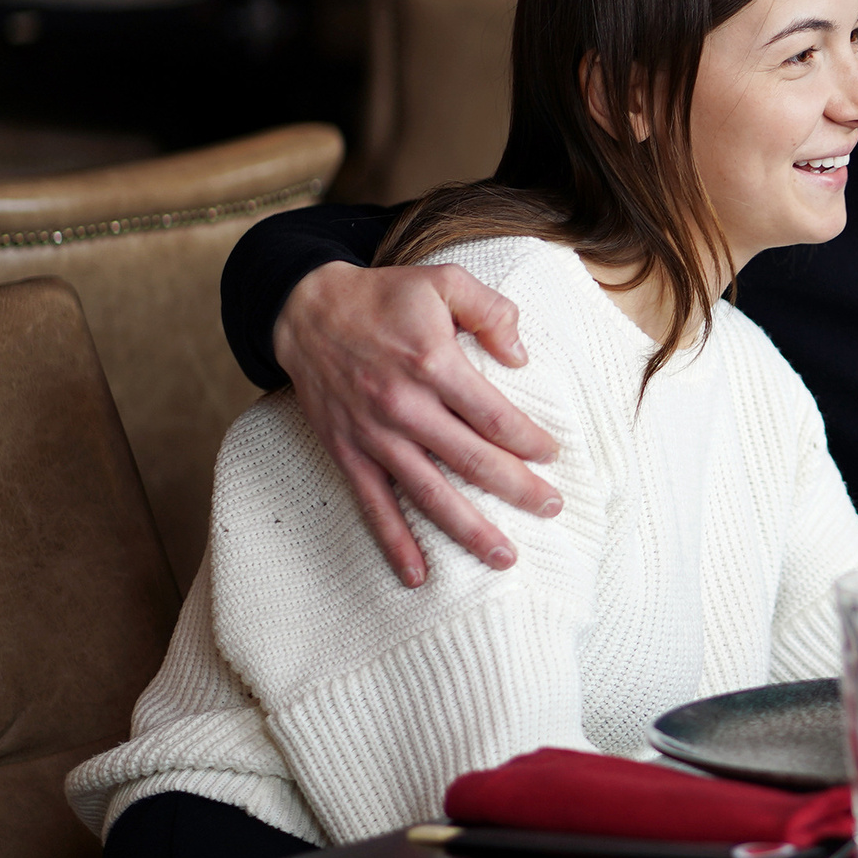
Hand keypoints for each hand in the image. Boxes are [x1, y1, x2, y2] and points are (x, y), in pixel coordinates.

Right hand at [273, 260, 560, 586]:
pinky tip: (416, 575)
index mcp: (432, 363)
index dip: (529, 440)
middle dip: (517, 490)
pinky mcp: (346, 452)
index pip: (494, 415)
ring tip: (504, 558)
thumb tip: (521, 356)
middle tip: (551, 509)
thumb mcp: (444, 281)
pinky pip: (372, 505)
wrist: (304, 309)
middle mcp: (403, 406)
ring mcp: (373, 435)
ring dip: (468, 530)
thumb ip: (492, 310)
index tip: (552, 454)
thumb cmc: (384, 296)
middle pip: (472, 461)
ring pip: (428, 494)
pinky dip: (394, 543)